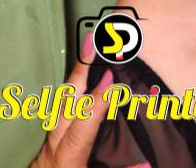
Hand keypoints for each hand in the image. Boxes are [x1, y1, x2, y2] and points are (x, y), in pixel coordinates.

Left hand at [30, 35, 145, 167]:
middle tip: (93, 40)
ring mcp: (47, 145)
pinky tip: (78, 80)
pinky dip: (69, 92)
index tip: (110, 77)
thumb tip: (148, 163)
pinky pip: (56, 111)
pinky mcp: (47, 146)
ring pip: (58, 103)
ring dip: (75, 76)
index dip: (97, 101)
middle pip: (65, 103)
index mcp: (68, 160)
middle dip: (80, 70)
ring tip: (88, 49)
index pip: (83, 124)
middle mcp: (54, 148)